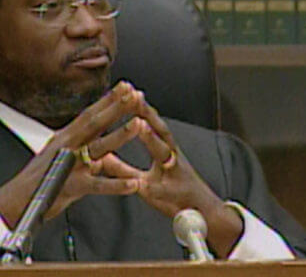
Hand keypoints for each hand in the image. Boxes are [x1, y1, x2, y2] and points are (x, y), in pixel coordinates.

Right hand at [0, 81, 143, 227]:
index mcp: (66, 138)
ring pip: (99, 147)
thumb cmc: (38, 180)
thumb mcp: (59, 155)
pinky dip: (116, 185)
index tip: (126, 87)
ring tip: (139, 124)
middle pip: (95, 123)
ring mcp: (70, 165)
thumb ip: (80, 146)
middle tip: (135, 94)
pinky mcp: (72, 187)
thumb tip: (98, 138)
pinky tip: (133, 184)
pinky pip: (98, 185)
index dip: (108, 100)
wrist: (16, 201)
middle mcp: (68, 146)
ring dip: (120, 135)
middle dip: (116, 107)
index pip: (90, 114)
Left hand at [110, 97, 243, 257]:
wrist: (203, 215)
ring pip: (165, 152)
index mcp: (163, 151)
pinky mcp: (177, 194)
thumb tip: (102, 155)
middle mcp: (172, 157)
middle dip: (148, 113)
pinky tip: (144, 183)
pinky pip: (164, 189)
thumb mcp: (143, 180)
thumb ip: (122, 168)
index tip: (125, 91)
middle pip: (160, 130)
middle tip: (135, 95)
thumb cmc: (173, 195)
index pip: (148, 124)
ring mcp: (177, 173)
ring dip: (153, 139)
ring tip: (141, 125)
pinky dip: (155, 186)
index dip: (137, 108)